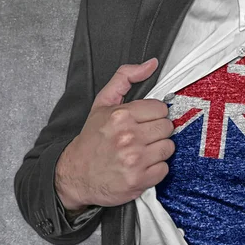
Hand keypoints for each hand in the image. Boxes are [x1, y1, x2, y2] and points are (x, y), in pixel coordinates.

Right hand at [55, 58, 175, 210]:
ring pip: (169, 147)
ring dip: (158, 150)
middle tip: (143, 137)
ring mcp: (135, 160)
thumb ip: (125, 78)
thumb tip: (151, 63)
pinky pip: (165, 169)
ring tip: (142, 151)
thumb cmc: (92, 139)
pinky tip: (141, 166)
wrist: (76, 174)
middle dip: (157, 131)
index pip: (161, 108)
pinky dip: (156, 169)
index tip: (143, 121)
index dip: (153, 114)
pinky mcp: (139, 180)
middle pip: (167, 127)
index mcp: (120, 116)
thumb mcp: (102, 104)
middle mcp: (128, 137)